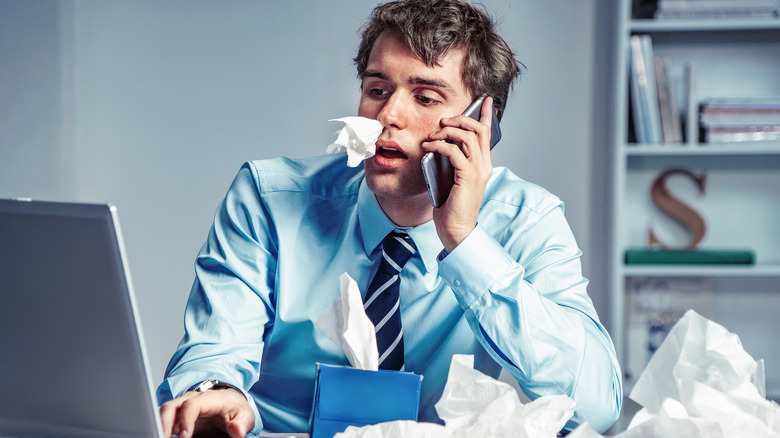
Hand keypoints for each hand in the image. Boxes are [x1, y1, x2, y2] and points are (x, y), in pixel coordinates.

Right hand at [159, 388, 253, 437]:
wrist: (231, 401)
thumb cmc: (236, 408)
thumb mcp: (245, 415)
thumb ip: (241, 423)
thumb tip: (236, 430)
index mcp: (208, 399)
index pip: (191, 405)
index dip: (186, 420)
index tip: (184, 437)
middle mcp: (191, 400)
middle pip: (170, 406)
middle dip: (163, 423)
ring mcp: (182, 407)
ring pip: (163, 412)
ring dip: (158, 425)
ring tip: (158, 437)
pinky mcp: (178, 417)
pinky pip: (164, 420)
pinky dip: (160, 427)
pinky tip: (160, 435)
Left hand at [423, 97, 494, 251]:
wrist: (457, 229)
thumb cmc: (452, 207)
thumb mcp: (453, 179)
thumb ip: (453, 163)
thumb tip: (441, 145)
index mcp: (483, 165)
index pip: (488, 134)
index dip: (487, 115)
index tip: (485, 100)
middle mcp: (484, 165)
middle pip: (478, 129)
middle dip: (461, 119)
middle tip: (444, 121)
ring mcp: (477, 171)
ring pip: (468, 136)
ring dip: (448, 131)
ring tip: (433, 136)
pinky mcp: (467, 177)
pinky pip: (454, 151)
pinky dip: (440, 145)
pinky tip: (429, 147)